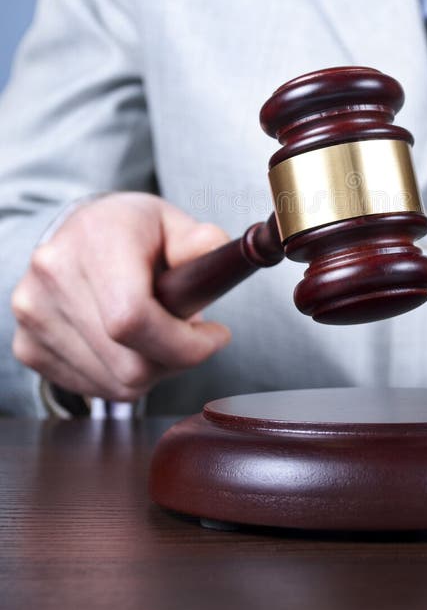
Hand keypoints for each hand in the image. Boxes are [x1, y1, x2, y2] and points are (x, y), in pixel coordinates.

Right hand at [11, 192, 230, 401]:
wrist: (75, 234)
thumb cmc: (130, 231)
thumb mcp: (171, 222)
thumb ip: (200, 240)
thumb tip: (215, 248)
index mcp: (96, 239)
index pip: (133, 318)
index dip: (183, 344)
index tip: (216, 336)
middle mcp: (55, 276)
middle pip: (129, 363)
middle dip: (176, 360)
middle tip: (192, 336)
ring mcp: (35, 315)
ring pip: (116, 384)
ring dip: (153, 370)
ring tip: (159, 333)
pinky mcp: (28, 346)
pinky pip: (93, 388)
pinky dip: (122, 377)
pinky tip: (128, 344)